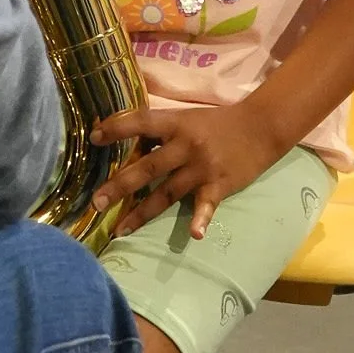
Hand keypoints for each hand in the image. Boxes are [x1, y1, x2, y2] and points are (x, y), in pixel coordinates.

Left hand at [91, 100, 290, 240]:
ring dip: (142, 212)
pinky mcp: (219, 185)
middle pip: (148, 167)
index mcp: (176, 123)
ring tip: (120, 230)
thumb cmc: (217, 122)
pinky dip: (202, 220)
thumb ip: (159, 128)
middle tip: (96, 202)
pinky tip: (195, 235)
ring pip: (167, 192)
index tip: (93, 138)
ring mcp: (202, 168)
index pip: (141, 122)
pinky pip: (207, 205)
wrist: (260, 127)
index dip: (117, 129)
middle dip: (120, 186)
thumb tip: (122, 133)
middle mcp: (186, 145)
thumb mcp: (186, 117)